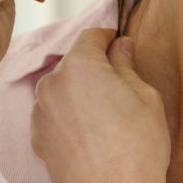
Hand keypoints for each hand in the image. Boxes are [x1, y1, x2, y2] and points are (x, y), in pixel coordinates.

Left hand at [31, 28, 170, 182]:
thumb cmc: (135, 146)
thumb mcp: (145, 95)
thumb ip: (127, 65)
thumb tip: (121, 47)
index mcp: (79, 66)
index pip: (92, 36)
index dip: (110, 38)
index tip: (122, 47)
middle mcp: (52, 84)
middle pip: (75, 62)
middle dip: (96, 67)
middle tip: (122, 86)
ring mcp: (40, 113)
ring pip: (64, 88)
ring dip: (82, 92)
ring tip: (107, 114)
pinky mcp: (37, 138)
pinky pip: (55, 113)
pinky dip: (71, 114)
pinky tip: (93, 131)